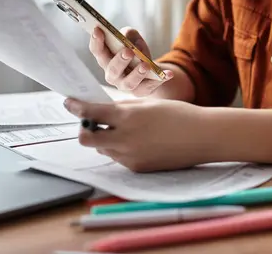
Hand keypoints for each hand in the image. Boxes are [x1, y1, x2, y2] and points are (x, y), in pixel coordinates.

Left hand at [64, 97, 211, 171]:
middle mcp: (125, 139)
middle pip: (87, 139)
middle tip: (93, 122)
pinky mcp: (137, 168)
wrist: (202, 137)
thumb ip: (123, 108)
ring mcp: (130, 157)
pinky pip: (119, 158)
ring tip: (126, 130)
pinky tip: (140, 141)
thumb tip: (103, 111)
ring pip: (103, 149)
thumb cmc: (178, 115)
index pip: (91, 113)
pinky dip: (121, 149)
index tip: (69, 103)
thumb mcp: (148, 105)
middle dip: (85, 130)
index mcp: (127, 117)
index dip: (76, 107)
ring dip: (106, 139)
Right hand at [89, 26, 173, 96]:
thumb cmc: (136, 51)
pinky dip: (160, 80)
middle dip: (120, 60)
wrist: (149, 70)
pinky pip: (150, 87)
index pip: (97, 51)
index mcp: (106, 59)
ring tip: (145, 65)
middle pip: (112, 70)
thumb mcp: (133, 38)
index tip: (98, 30)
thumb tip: (130, 39)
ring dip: (137, 74)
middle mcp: (112, 75)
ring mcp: (126, 85)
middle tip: (128, 51)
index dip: (96, 41)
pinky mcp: (141, 92)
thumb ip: (129, 34)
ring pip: (129, 83)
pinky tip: (169, 74)